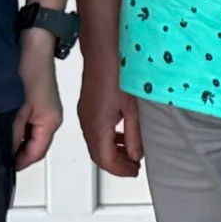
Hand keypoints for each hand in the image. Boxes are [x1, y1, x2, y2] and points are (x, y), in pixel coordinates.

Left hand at [10, 30, 64, 169]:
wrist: (32, 40)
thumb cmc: (29, 68)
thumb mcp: (16, 110)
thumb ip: (10, 135)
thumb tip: (3, 154)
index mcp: (51, 123)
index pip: (34, 154)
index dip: (17, 163)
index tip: (0, 167)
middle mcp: (51, 117)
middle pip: (32, 145)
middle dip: (14, 150)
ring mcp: (44, 107)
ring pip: (27, 132)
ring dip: (13, 135)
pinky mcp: (36, 98)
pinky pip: (25, 119)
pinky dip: (14, 123)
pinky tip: (1, 119)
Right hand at [79, 55, 141, 176]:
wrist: (103, 49)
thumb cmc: (118, 73)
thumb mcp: (133, 109)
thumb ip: (134, 135)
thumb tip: (135, 155)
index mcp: (97, 127)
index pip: (106, 160)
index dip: (121, 170)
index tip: (134, 172)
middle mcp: (87, 123)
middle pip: (98, 154)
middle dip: (116, 163)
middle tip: (133, 166)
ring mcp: (85, 114)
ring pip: (95, 143)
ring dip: (111, 151)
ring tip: (130, 151)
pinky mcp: (87, 105)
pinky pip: (94, 130)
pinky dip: (107, 138)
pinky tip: (121, 132)